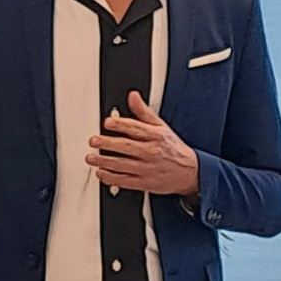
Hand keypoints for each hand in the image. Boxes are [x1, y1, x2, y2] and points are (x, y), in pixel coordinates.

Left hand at [82, 88, 201, 195]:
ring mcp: (147, 169)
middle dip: (107, 144)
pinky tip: (101, 174)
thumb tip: (133, 96)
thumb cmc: (172, 148)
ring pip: (122, 165)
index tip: (108, 122)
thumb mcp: (161, 126)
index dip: (120, 125)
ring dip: (104, 162)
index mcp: (155, 136)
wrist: (189, 172)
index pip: (136, 128)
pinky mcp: (145, 183)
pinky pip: (125, 181)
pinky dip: (111, 178)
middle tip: (94, 141)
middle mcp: (151, 152)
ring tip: (91, 158)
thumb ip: (143, 112)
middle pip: (126, 147)